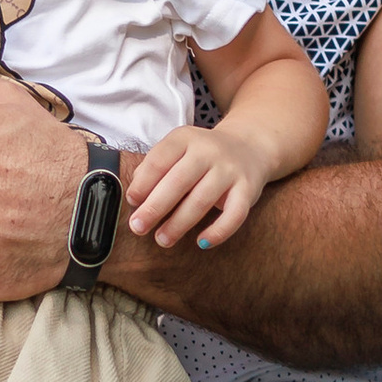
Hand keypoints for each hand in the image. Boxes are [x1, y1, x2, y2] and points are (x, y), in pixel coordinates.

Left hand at [126, 121, 262, 249]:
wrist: (249, 147)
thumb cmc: (202, 156)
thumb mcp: (179, 150)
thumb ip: (156, 167)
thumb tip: (135, 197)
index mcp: (185, 138)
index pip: (159, 160)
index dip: (143, 183)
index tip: (132, 202)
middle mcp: (208, 151)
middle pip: (178, 181)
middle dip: (155, 207)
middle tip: (138, 227)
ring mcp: (230, 169)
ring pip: (202, 199)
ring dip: (179, 223)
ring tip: (162, 239)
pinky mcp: (248, 189)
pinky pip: (235, 214)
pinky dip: (218, 231)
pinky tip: (201, 243)